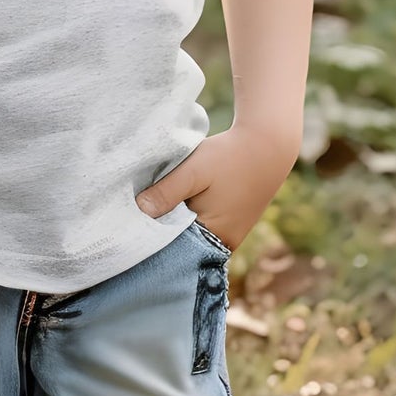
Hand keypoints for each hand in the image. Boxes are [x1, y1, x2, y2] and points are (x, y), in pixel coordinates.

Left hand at [134, 125, 298, 252]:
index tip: (129, 227)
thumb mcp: (194, 171)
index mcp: (216, 238)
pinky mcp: (229, 221)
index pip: (174, 250)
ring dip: (173, 221)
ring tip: (151, 207)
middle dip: (161, 231)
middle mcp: (223, 244)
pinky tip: (174, 201)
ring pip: (190, 234)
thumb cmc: (229, 157)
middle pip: (182, 245)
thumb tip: (139, 211)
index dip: (152, 238)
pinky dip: (186, 215)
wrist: (266, 145)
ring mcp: (228, 234)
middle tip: (133, 217)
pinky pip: (201, 224)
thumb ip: (167, 192)